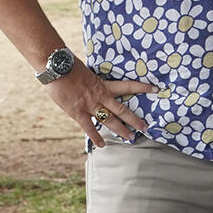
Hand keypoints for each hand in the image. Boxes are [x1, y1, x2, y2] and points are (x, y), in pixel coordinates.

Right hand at [45, 62, 161, 142]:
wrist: (56, 67)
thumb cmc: (68, 66)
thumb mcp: (85, 72)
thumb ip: (91, 81)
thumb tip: (92, 84)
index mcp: (103, 84)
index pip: (127, 85)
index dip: (142, 87)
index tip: (156, 89)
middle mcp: (100, 96)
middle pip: (121, 110)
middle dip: (134, 119)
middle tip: (146, 128)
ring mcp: (90, 105)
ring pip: (109, 120)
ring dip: (120, 130)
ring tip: (130, 138)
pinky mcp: (78, 112)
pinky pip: (89, 127)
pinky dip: (95, 137)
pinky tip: (102, 146)